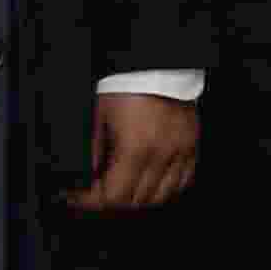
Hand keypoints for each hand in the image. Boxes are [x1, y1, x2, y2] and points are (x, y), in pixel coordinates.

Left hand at [63, 90, 198, 213]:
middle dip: (112, 202)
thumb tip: (90, 179)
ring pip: (161, 197)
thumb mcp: (99, 120)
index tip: (78, 199)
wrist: (157, 67)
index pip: (113, 196)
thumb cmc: (126, 88)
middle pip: (136, 201)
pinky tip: (151, 184)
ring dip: (139, 199)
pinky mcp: (192, 147)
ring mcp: (181, 152)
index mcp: (135, 148)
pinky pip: (183, 182)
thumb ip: (95, 153)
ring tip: (123, 191)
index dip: (91, 202)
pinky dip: (166, 189)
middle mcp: (161, 155)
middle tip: (96, 195)